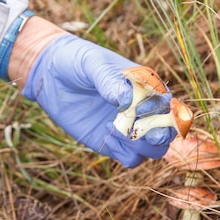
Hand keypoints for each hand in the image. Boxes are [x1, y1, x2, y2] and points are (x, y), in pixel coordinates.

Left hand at [22, 34, 176, 167]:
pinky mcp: (111, 143)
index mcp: (146, 87)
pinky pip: (131, 158)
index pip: (168, 104)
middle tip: (143, 133)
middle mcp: (142, 110)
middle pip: (167, 132)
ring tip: (120, 131)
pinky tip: (108, 133)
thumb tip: (128, 100)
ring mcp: (127, 128)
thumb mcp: (93, 65)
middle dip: (161, 135)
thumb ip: (110, 81)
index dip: (163, 111)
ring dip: (143, 147)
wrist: (51, 74)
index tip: (141, 109)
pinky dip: (126, 154)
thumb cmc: (77, 61)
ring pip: (153, 150)